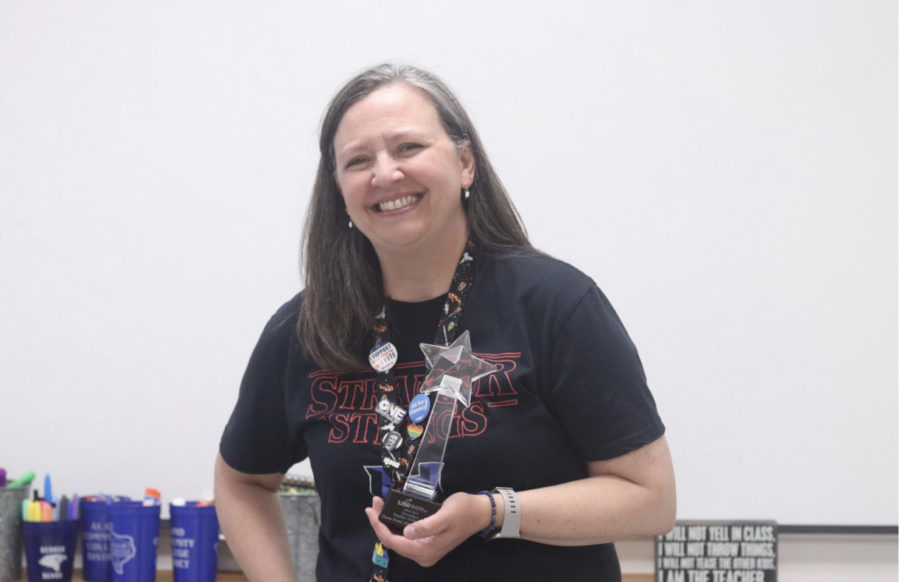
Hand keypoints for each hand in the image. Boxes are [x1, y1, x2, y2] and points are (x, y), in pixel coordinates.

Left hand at [364, 492, 489, 566]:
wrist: (480, 513)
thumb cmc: (464, 511)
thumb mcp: (445, 515)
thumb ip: (426, 526)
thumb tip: (406, 532)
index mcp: (426, 551)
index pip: (394, 542)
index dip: (379, 526)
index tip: (371, 509)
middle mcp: (423, 555)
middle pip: (393, 542)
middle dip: (380, 523)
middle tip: (375, 502)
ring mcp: (425, 551)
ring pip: (398, 539)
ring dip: (387, 523)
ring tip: (379, 505)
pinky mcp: (426, 543)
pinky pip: (405, 537)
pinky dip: (396, 524)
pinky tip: (391, 512)